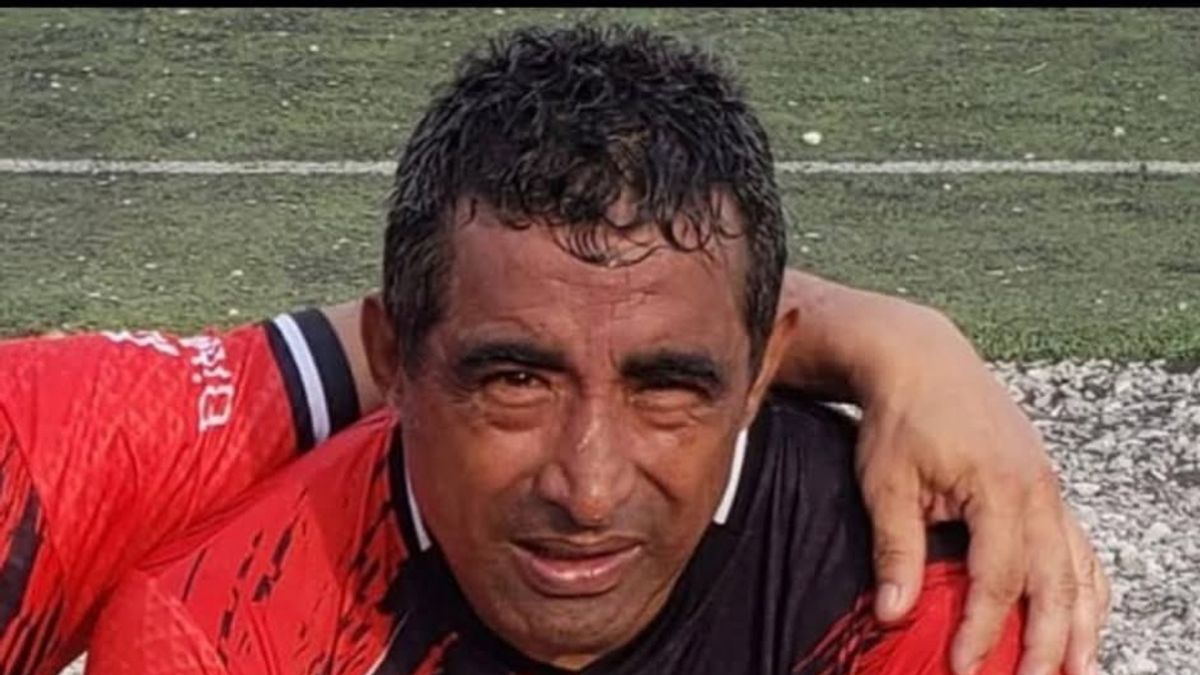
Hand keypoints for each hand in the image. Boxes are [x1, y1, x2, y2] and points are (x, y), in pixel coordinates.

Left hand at [854, 313, 1109, 674]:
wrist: (920, 359)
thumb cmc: (901, 417)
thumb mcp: (887, 484)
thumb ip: (895, 551)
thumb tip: (894, 614)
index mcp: (1000, 489)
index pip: (999, 579)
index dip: (984, 630)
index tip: (965, 668)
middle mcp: (1038, 491)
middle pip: (1055, 583)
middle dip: (1046, 644)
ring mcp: (1049, 487)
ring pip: (1079, 569)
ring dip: (1079, 624)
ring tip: (1076, 670)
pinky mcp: (1045, 485)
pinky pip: (1079, 546)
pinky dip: (1085, 588)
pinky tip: (1081, 620)